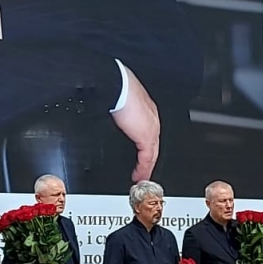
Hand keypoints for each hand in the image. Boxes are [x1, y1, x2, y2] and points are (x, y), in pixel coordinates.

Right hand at [111, 66, 159, 181]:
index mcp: (145, 110)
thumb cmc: (116, 89)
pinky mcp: (147, 136)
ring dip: (146, 167)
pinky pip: (148, 157)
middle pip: (153, 144)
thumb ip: (118, 113)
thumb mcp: (118, 104)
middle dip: (148, 159)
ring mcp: (151, 128)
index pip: (148, 132)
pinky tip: (139, 175)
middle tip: (142, 171)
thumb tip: (110, 116)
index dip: (145, 146)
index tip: (139, 156)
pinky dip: (144, 168)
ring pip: (152, 153)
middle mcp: (152, 119)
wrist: (118, 86)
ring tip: (141, 177)